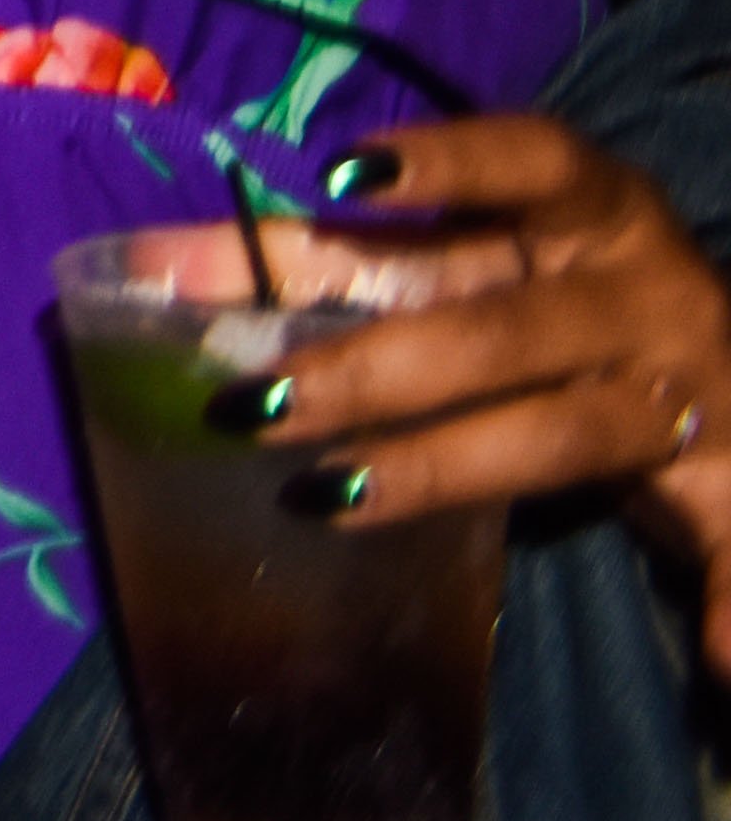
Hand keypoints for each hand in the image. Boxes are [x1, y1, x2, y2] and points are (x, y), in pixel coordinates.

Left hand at [269, 115, 730, 659]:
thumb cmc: (565, 300)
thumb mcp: (476, 265)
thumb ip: (331, 261)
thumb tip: (148, 269)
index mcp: (590, 213)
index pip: (528, 161)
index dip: (443, 161)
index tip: (336, 172)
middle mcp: (644, 293)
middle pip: (502, 324)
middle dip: (372, 365)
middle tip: (249, 405)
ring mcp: (685, 394)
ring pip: (560, 431)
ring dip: (445, 467)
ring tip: (330, 498)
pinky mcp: (730, 491)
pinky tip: (715, 659)